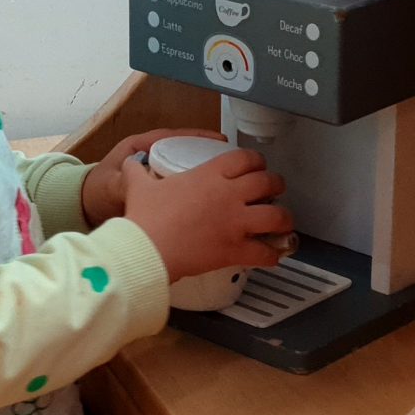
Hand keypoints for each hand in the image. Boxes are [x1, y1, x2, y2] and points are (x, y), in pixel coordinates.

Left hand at [80, 127, 222, 224]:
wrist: (85, 210)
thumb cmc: (95, 193)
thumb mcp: (110, 187)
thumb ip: (124, 185)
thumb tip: (140, 187)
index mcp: (140, 147)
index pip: (175, 135)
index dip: (199, 137)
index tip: (220, 141)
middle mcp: (151, 155)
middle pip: (186, 149)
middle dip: (209, 154)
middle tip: (232, 160)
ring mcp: (156, 170)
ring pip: (187, 165)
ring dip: (205, 170)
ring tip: (230, 177)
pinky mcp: (159, 188)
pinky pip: (183, 183)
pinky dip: (197, 187)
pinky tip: (213, 196)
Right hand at [122, 149, 292, 280]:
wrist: (147, 249)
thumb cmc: (144, 218)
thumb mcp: (138, 186)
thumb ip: (138, 172)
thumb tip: (131, 164)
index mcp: (209, 175)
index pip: (245, 158)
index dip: (256, 160)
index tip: (256, 165)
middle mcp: (229, 195)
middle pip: (269, 182)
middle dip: (276, 185)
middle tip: (274, 190)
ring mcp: (235, 223)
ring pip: (276, 216)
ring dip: (283, 218)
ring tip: (282, 222)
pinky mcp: (235, 250)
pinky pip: (265, 252)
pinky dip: (273, 255)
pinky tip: (273, 256)